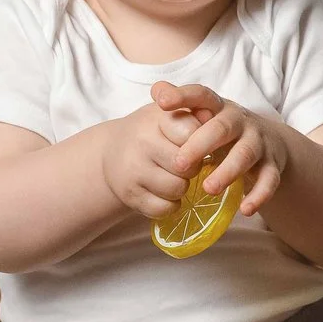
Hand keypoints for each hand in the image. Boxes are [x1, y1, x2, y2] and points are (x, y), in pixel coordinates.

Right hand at [97, 104, 195, 219]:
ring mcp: (133, 171)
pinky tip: (164, 192)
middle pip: (188, 166)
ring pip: (177, 188)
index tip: (193, 142)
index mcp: (156, 119)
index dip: (198, 142)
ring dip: (182, 187)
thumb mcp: (170, 113)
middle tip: (185, 163)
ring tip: (174, 177)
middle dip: (192, 167)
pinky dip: (169, 204)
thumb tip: (209, 115)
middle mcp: (142, 143)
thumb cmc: (152, 130)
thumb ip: (193, 112)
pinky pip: (164, 208)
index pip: (192, 133)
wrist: (113, 150)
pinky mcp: (130, 195)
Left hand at [150, 81, 293, 213]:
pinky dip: (259, 195)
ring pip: (245, 154)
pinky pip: (269, 180)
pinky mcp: (272, 165)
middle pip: (222, 128)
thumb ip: (181, 106)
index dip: (182, 97)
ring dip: (227, 172)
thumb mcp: (205, 116)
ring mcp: (258, 143)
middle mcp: (240, 121)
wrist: (269, 143)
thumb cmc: (223, 131)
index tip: (160, 102)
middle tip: (179, 164)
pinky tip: (245, 210)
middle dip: (200, 144)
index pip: (201, 95)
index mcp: (219, 108)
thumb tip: (156, 89)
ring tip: (208, 189)